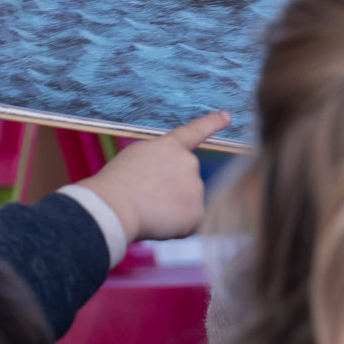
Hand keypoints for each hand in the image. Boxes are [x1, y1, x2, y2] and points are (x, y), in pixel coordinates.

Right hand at [79, 111, 227, 244]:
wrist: (116, 206)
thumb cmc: (116, 183)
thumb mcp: (136, 158)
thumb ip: (160, 162)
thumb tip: (172, 182)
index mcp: (171, 147)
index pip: (195, 131)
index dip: (212, 123)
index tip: (227, 116)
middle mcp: (190, 163)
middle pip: (184, 180)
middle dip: (170, 190)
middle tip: (145, 197)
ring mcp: (195, 188)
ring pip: (185, 203)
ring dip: (170, 209)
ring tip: (146, 208)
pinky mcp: (196, 213)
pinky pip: (186, 223)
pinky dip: (173, 227)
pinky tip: (156, 223)